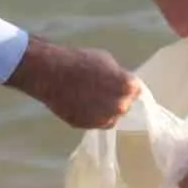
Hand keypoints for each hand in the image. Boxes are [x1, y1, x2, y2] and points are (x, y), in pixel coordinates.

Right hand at [3, 37, 139, 128]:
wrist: (51, 73)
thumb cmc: (80, 61)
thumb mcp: (106, 60)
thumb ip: (119, 75)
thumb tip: (122, 82)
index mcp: (127, 88)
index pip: (136, 91)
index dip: (126, 86)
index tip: (117, 83)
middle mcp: (119, 107)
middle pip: (124, 105)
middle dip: (117, 98)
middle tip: (103, 89)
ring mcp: (102, 119)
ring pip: (110, 116)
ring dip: (105, 109)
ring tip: (90, 96)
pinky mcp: (87, 126)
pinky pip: (94, 122)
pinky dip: (91, 114)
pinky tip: (80, 102)